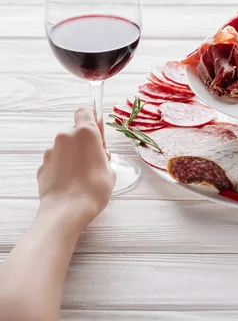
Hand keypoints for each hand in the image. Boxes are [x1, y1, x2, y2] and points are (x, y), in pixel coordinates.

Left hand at [37, 108, 115, 228]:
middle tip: (94, 161)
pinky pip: (56, 161)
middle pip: (75, 132)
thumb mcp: (110, 170)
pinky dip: (63, 167)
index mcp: (85, 133)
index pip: (84, 112)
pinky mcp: (42, 165)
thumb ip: (103, 155)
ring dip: (73, 156)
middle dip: (84, 143)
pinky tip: (70, 182)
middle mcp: (65, 137)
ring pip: (65, 147)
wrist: (67, 210)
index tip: (98, 134)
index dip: (91, 120)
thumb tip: (99, 153)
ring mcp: (51, 151)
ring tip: (82, 176)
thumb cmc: (94, 189)